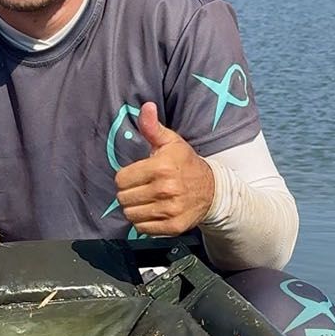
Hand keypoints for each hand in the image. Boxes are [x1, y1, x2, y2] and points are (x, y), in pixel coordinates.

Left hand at [113, 102, 214, 235]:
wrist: (212, 190)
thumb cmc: (186, 164)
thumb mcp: (171, 142)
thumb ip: (153, 127)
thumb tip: (146, 107)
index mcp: (161, 167)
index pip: (121, 179)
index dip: (125, 177)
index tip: (136, 175)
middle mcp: (165, 190)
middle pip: (123, 198)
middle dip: (129, 193)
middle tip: (141, 188)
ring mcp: (170, 210)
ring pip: (130, 214)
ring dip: (134, 208)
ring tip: (146, 200)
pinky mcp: (173, 227)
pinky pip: (142, 228)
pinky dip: (143, 222)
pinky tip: (153, 211)